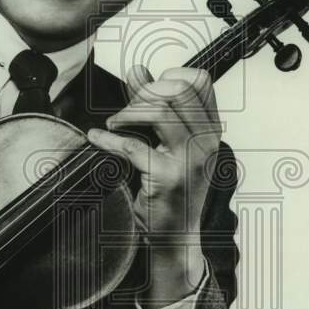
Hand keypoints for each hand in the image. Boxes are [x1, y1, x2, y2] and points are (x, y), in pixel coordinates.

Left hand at [87, 65, 220, 306]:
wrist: (176, 237)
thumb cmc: (175, 190)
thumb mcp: (171, 145)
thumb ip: (154, 106)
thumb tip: (137, 71)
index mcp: (211, 130)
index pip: (200, 80)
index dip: (169, 76)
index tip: (148, 90)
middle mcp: (206, 142)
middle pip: (178, 90)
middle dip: (145, 92)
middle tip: (128, 111)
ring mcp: (188, 160)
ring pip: (160, 111)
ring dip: (129, 112)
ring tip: (115, 123)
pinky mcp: (166, 178)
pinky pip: (132, 147)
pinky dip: (108, 139)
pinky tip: (98, 138)